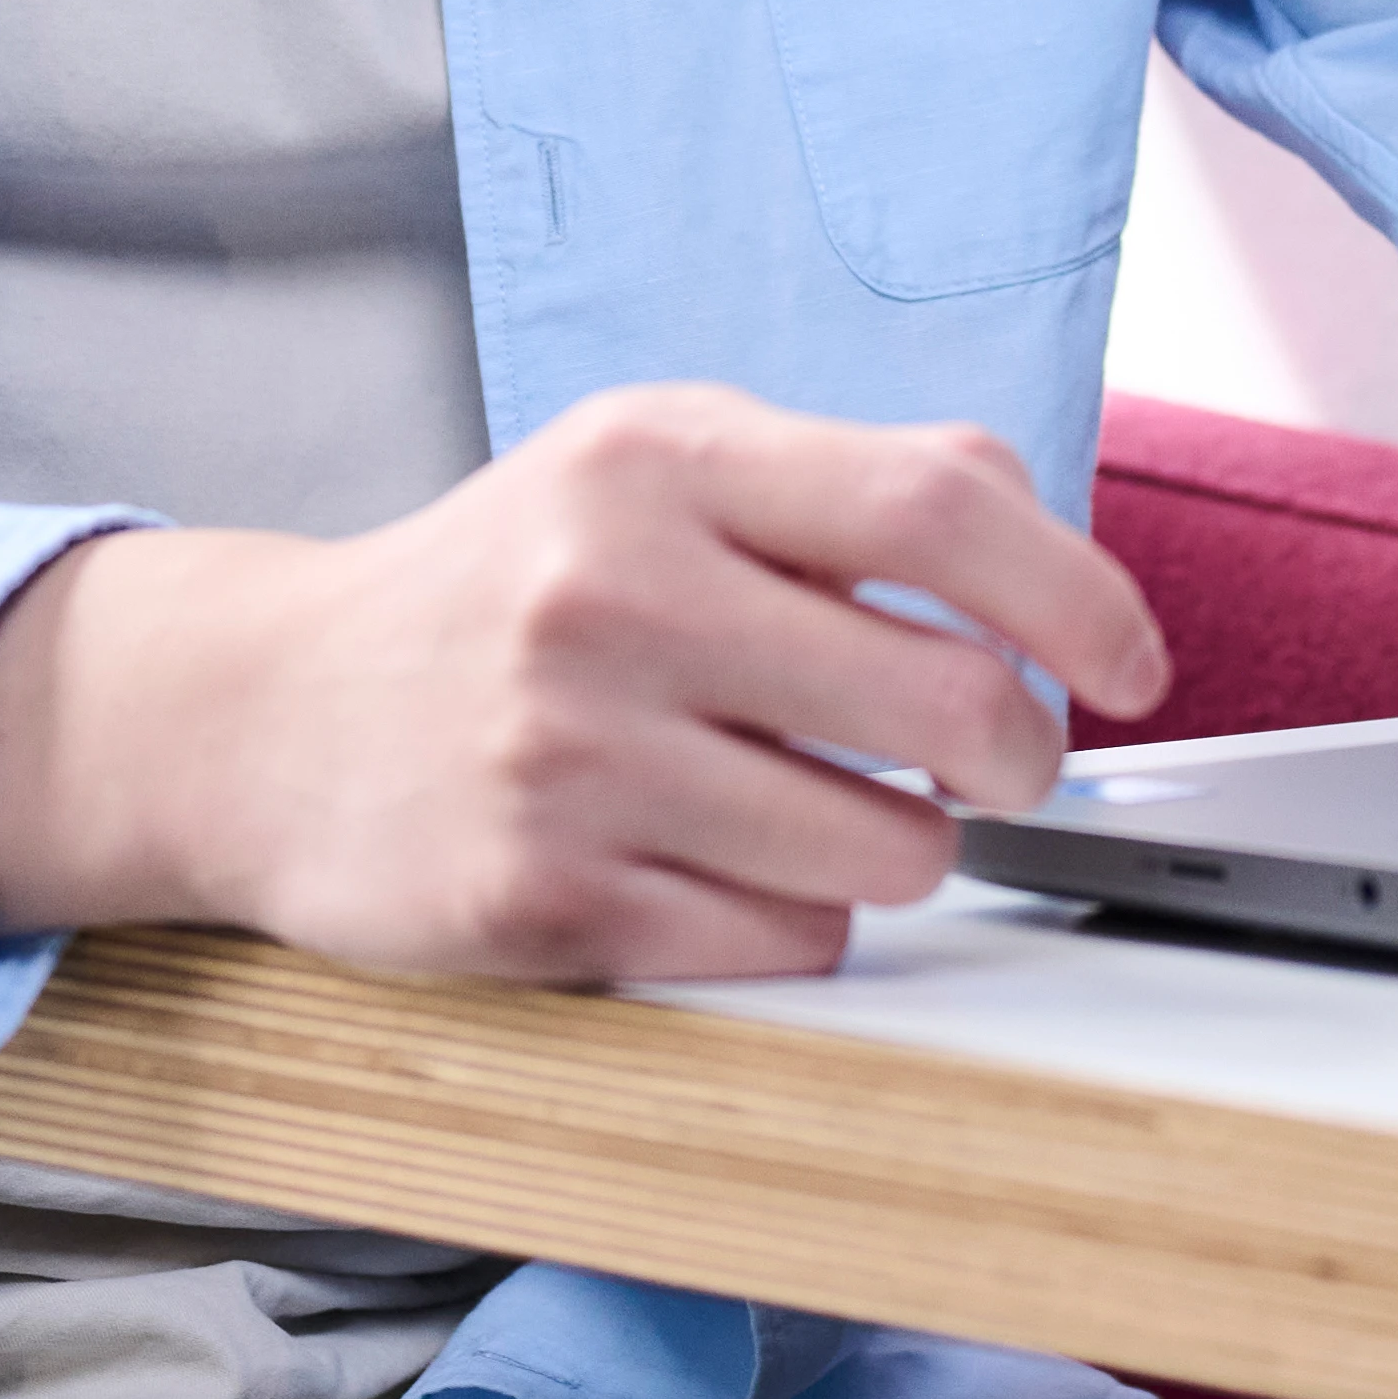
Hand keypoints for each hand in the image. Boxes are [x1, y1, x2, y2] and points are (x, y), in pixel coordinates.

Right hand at [0, 381, 1170, 980]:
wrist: (266, 713)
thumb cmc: (502, 586)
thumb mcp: (648, 467)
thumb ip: (836, 487)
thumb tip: (1050, 556)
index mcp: (660, 456)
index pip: (940, 502)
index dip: (1080, 596)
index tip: (1131, 665)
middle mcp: (612, 590)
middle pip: (948, 698)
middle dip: (1014, 755)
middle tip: (989, 761)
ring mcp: (570, 752)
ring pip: (884, 846)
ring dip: (899, 847)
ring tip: (819, 806)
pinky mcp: (540, 898)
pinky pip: (782, 941)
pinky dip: (793, 919)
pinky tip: (720, 867)